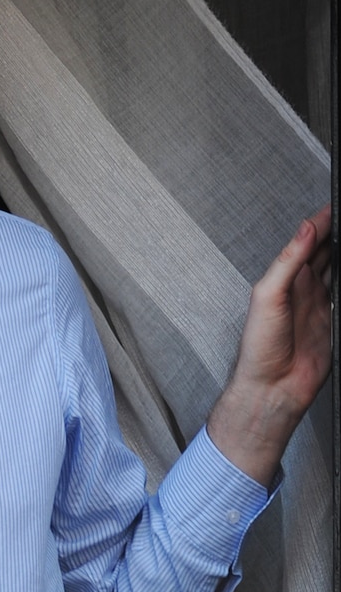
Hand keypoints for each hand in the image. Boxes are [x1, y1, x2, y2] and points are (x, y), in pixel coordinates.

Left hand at [208, 204, 332, 485]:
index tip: (339, 203)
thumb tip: (304, 230)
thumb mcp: (268, 297)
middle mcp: (301, 288)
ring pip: (337, 269)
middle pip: (325, 250)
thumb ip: (287, 262)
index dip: (324, 221)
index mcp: (284, 277)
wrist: (271, 388)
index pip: (308, 240)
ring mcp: (318, 304)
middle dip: (339, 231)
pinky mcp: (332, 322)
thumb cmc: (258, 349)